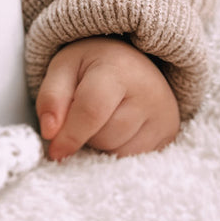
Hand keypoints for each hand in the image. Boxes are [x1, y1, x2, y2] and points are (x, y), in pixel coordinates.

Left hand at [36, 37, 179, 160]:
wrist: (130, 60)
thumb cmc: (92, 64)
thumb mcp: (63, 67)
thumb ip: (51, 97)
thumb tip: (49, 133)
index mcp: (118, 68)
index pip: (92, 110)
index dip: (70, 135)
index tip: (54, 152)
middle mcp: (149, 91)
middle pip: (105, 136)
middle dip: (85, 134)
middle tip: (85, 111)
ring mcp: (164, 114)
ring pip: (119, 152)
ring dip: (102, 144)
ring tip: (104, 117)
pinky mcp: (170, 133)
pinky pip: (134, 159)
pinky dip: (118, 151)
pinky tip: (118, 128)